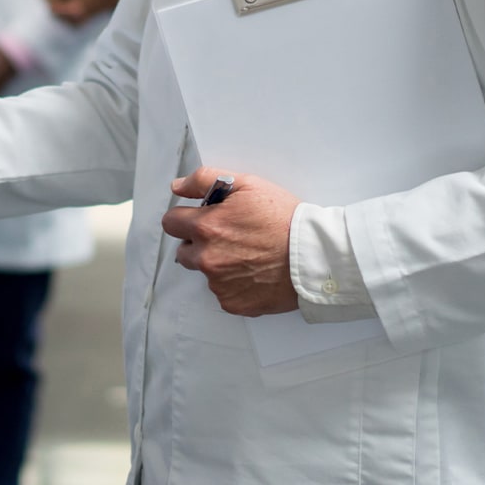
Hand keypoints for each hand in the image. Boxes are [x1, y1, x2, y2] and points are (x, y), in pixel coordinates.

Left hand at [160, 167, 300, 316]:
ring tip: (247, 255)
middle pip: (184, 252)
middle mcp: (207, 259)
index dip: (186, 218)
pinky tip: (254, 272)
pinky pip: (223, 292)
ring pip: (205, 273)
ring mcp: (219, 284)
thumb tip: (177, 186)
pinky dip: (234, 284)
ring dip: (218, 264)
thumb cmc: (284, 218)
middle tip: (229, 237)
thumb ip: (204, 180)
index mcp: (206, 228)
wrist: (313, 255)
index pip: (171, 223)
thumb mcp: (247, 185)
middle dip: (199, 243)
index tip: (202, 218)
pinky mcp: (233, 303)